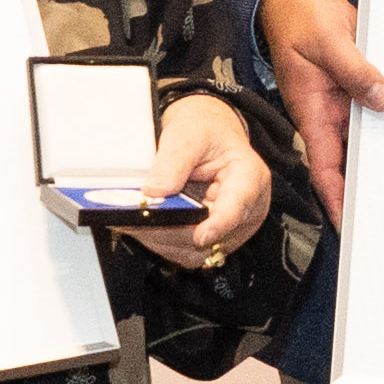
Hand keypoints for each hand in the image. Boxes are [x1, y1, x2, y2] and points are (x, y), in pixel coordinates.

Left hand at [125, 91, 274, 272]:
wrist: (206, 136)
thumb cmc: (205, 132)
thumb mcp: (188, 135)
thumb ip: (173, 162)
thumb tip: (155, 191)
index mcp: (250, 177)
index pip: (238, 205)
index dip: (220, 224)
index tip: (201, 235)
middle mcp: (246, 209)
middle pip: (213, 236)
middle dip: (172, 231)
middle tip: (137, 220)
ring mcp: (231, 229)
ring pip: (197, 251)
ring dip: (162, 239)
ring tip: (133, 221)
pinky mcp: (213, 240)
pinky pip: (186, 251)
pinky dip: (162, 241)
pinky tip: (144, 225)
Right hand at [258, 0, 383, 222]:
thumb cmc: (300, 19)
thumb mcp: (327, 40)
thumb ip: (354, 70)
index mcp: (313, 112)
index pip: (324, 167)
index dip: (337, 199)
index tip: (353, 225)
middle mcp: (331, 113)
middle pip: (354, 157)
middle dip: (375, 182)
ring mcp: (347, 101)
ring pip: (372, 132)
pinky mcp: (362, 85)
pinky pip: (382, 104)